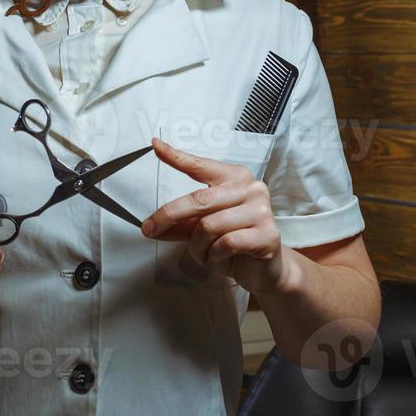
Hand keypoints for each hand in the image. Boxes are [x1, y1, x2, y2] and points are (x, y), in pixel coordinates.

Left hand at [141, 137, 288, 293]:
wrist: (263, 269)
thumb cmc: (234, 243)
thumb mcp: (203, 228)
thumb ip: (182, 223)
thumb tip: (152, 225)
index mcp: (235, 178)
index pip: (201, 165)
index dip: (177, 157)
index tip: (156, 146)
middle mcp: (251, 188)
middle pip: (199, 199)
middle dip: (169, 215)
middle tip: (149, 229)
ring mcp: (261, 211)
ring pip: (209, 226)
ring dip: (197, 246)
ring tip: (203, 253)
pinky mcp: (266, 235)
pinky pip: (225, 244)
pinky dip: (213, 255)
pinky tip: (219, 257)